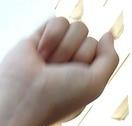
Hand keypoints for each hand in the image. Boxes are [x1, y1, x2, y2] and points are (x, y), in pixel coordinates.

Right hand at [0, 17, 117, 125]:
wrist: (22, 98)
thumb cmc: (57, 97)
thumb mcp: (95, 84)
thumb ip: (110, 58)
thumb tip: (107, 34)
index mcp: (84, 75)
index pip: (101, 51)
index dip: (89, 63)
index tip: (72, 81)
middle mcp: (70, 62)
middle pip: (89, 39)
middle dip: (76, 55)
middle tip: (57, 73)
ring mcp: (55, 50)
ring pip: (77, 27)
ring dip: (64, 47)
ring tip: (46, 64)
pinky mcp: (38, 38)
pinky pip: (58, 21)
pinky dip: (52, 35)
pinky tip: (39, 53)